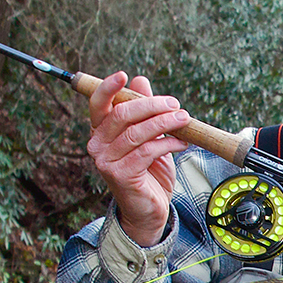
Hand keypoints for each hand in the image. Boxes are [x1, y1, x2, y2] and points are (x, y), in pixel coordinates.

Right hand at [87, 72, 189, 245]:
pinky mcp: (121, 175)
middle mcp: (98, 145)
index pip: (98, 103)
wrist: (149, 209)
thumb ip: (143, 111)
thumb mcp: (148, 137)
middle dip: (152, 105)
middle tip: (176, 105)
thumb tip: (140, 81)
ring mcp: (106, 161)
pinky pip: (147, 151)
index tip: (124, 74)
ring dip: (165, 123)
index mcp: (100, 131)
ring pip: (137, 132)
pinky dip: (168, 143)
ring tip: (184, 120)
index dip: (109, 87)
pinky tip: (181, 142)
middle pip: (122, 114)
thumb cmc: (148, 172)